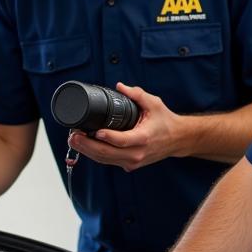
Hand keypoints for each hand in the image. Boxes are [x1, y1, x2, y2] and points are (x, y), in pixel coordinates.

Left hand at [68, 82, 185, 171]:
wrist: (178, 139)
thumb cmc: (166, 121)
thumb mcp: (154, 103)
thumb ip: (136, 94)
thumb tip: (119, 86)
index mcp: (144, 138)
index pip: (121, 141)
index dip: (106, 137)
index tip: (92, 131)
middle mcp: (138, 153)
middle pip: (107, 154)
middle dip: (88, 145)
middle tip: (74, 135)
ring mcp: (133, 162)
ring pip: (106, 160)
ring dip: (88, 151)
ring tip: (74, 140)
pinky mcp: (130, 165)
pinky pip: (109, 162)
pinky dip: (96, 155)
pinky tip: (85, 146)